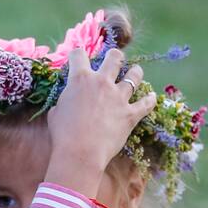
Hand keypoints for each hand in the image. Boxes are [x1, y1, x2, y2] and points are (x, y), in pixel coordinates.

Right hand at [44, 48, 155, 196]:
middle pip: (114, 57)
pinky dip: (150, 100)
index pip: (78, 55)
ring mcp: (118, 97)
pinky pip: (146, 103)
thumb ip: (64, 102)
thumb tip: (66, 103)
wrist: (80, 153)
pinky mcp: (131, 114)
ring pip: (135, 75)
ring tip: (135, 72)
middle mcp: (101, 82)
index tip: (77, 58)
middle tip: (113, 61)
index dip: (77, 55)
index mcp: (80, 79)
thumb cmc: (63, 134)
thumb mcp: (55, 113)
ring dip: (135, 72)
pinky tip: (151, 97)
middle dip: (114, 56)